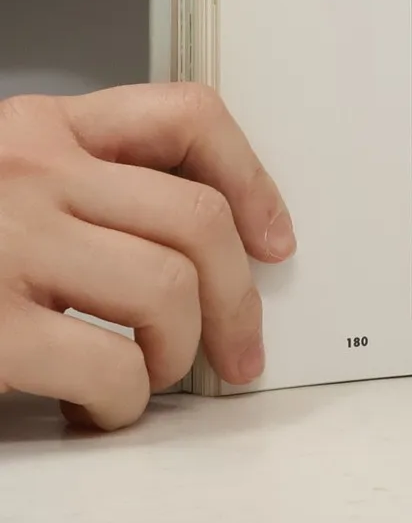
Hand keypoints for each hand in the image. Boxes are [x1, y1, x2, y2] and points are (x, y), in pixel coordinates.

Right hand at [0, 84, 293, 428]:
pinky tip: (95, 407)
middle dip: (236, 298)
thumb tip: (200, 243)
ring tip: (140, 379)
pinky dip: (123, 400)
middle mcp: (28, 171)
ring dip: (175, 351)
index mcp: (36, 129)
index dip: (252, 179)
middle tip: (235, 352)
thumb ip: (80, 188)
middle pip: (197, 218)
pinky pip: (111, 364)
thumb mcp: (4, 186)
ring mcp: (7, 243)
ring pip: (169, 288)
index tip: (273, 239)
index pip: (184, 114)